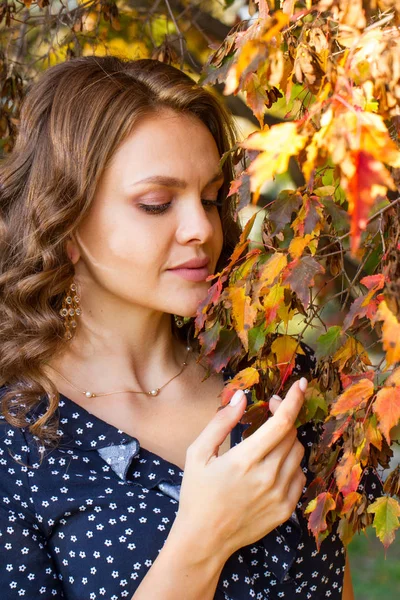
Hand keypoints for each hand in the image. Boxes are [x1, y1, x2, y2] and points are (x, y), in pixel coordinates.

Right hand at [174, 378, 307, 562]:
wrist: (204, 539)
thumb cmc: (197, 493)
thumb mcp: (198, 453)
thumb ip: (220, 422)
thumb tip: (241, 398)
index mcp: (245, 460)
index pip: (281, 423)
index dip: (294, 400)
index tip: (301, 384)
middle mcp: (268, 477)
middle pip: (292, 435)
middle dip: (284, 417)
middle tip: (269, 411)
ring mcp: (280, 495)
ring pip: (298, 454)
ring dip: (287, 440)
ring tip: (267, 442)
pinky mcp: (286, 509)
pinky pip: (300, 476)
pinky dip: (290, 464)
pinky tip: (272, 466)